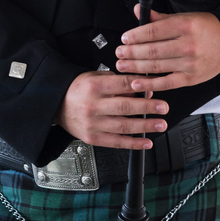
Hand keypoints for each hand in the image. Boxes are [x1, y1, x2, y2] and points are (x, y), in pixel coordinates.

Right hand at [54, 71, 168, 149]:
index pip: (124, 84)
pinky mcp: (92, 138)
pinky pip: (116, 142)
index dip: (143, 86)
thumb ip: (119, 82)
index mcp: (95, 86)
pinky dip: (133, 143)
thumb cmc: (78, 89)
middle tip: (164, 108)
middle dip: (147, 108)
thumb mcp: (97, 77)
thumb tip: (143, 90)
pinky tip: (146, 142)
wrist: (55, 104)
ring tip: (160, 124)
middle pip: (126, 107)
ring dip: (145, 126)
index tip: (158, 87)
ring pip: (123, 126)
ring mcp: (93, 124)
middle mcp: (93, 105)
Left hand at [115, 8, 219, 92]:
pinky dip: (150, 84)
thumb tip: (139, 12)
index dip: (135, 36)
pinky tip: (137, 83)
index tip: (124, 39)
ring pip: (157, 66)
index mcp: (185, 26)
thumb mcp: (185, 17)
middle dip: (131, 53)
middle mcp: (187, 45)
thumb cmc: (208, 28)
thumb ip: (160, 17)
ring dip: (135, 67)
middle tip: (119, 53)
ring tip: (122, 65)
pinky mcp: (191, 78)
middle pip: (152, 50)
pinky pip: (166, 83)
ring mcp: (190, 63)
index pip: (153, 31)